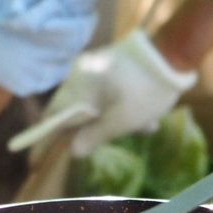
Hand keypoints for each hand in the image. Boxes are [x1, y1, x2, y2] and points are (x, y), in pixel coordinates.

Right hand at [8, 30, 196, 157]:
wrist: (174, 53)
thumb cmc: (146, 90)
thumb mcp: (122, 121)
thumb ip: (95, 137)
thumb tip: (73, 152)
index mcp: (78, 87)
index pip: (52, 117)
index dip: (44, 139)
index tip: (39, 158)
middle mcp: (81, 76)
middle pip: (77, 113)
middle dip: (98, 131)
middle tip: (125, 134)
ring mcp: (97, 69)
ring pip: (99, 106)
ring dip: (118, 122)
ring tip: (146, 126)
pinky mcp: (112, 67)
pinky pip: (110, 95)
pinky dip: (125, 109)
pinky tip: (148, 117)